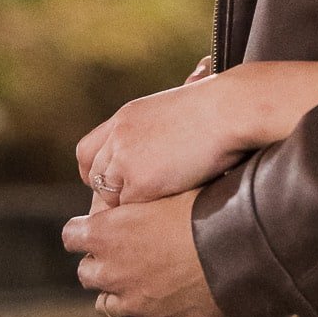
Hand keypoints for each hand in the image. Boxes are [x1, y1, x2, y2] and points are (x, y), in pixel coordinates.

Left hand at [62, 192, 223, 316]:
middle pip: (86, 272)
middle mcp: (110, 270)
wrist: (235, 249)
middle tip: (124, 253)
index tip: (97, 228)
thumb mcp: (166, 190)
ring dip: (115, 292)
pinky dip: (136, 315)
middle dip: (100, 263)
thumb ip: (141, 201)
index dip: (83, 231)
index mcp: (107, 232)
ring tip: (138, 281)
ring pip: (104, 305)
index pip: (71, 235)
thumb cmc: (204, 209)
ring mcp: (129, 301)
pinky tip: (153, 301)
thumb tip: (138, 196)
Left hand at [76, 67, 250, 205]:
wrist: (230, 109)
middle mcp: (117, 137)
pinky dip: (145, 211)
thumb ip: (159, 126)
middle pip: (94, 176)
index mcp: (126, 117)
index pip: (88, 151)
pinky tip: (166, 205)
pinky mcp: (140, 183)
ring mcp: (125, 160)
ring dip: (130, 203)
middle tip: (134, 201)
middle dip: (110, 192)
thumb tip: (171, 124)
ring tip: (155, 205)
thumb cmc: (220, 106)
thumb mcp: (176, 109)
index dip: (99, 170)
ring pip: (110, 196)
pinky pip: (130, 209)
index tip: (115, 181)